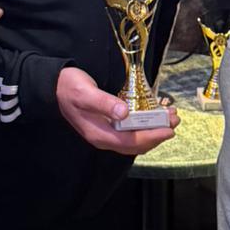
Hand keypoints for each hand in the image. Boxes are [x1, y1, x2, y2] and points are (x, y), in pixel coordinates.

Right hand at [56, 66, 178, 154]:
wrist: (54, 86)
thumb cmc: (69, 87)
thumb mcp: (85, 92)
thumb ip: (103, 102)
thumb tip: (123, 112)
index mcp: (99, 134)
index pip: (130, 142)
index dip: (151, 137)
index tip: (168, 129)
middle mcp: (104, 138)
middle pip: (136, 143)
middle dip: (157, 134)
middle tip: (175, 119)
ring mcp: (106, 133)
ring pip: (135, 138)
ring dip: (154, 130)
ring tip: (169, 116)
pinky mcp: (109, 126)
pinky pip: (131, 131)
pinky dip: (145, 125)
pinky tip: (153, 115)